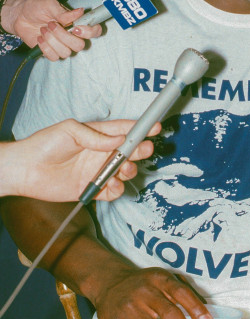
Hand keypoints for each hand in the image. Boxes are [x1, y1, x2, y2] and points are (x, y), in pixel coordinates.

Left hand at [1, 0, 101, 59]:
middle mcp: (73, 36)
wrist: (20, 16)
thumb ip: (64, 12)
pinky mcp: (51, 52)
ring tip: (43, 29)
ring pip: (66, 52)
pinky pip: (54, 57)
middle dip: (64, 36)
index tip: (76, 27)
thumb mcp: (49, 5)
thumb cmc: (37, 8)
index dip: (90, 32)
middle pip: (80, 46)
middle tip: (51, 24)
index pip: (95, 31)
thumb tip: (80, 12)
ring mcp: (62, 46)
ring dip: (52, 40)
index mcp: (77, 23)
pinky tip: (39, 38)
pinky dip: (45, 47)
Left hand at [4, 118, 160, 200]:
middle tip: (144, 150)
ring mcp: (98, 171)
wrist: (26, 170)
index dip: (140, 128)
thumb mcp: (70, 130)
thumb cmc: (44, 144)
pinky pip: (113, 191)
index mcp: (98, 134)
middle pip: (130, 151)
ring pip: (125, 171)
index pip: (124, 130)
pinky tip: (112, 185)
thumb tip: (119, 140)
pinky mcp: (92, 188)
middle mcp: (101, 152)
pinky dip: (117, 189)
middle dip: (141, 150)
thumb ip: (96, 136)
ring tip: (123, 169)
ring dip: (130, 170)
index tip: (154, 127)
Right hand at [93, 264, 213, 318]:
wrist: (109, 283)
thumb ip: (180, 293)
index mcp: (159, 278)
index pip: (181, 292)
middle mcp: (144, 292)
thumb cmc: (144, 285)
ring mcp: (130, 308)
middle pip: (169, 314)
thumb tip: (205, 315)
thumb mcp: (161, 280)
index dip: (196, 308)